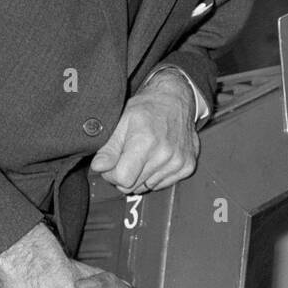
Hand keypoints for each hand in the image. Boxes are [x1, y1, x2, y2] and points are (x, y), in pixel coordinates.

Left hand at [91, 69, 199, 193]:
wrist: (175, 99)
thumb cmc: (147, 108)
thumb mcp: (121, 122)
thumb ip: (109, 148)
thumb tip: (99, 167)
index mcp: (146, 141)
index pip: (123, 179)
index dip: (111, 174)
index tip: (111, 163)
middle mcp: (165, 154)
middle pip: (133, 186)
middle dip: (124, 175)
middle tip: (125, 157)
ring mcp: (179, 162)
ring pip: (147, 187)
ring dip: (140, 176)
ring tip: (142, 155)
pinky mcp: (188, 167)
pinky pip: (163, 184)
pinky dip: (155, 175)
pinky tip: (156, 158)